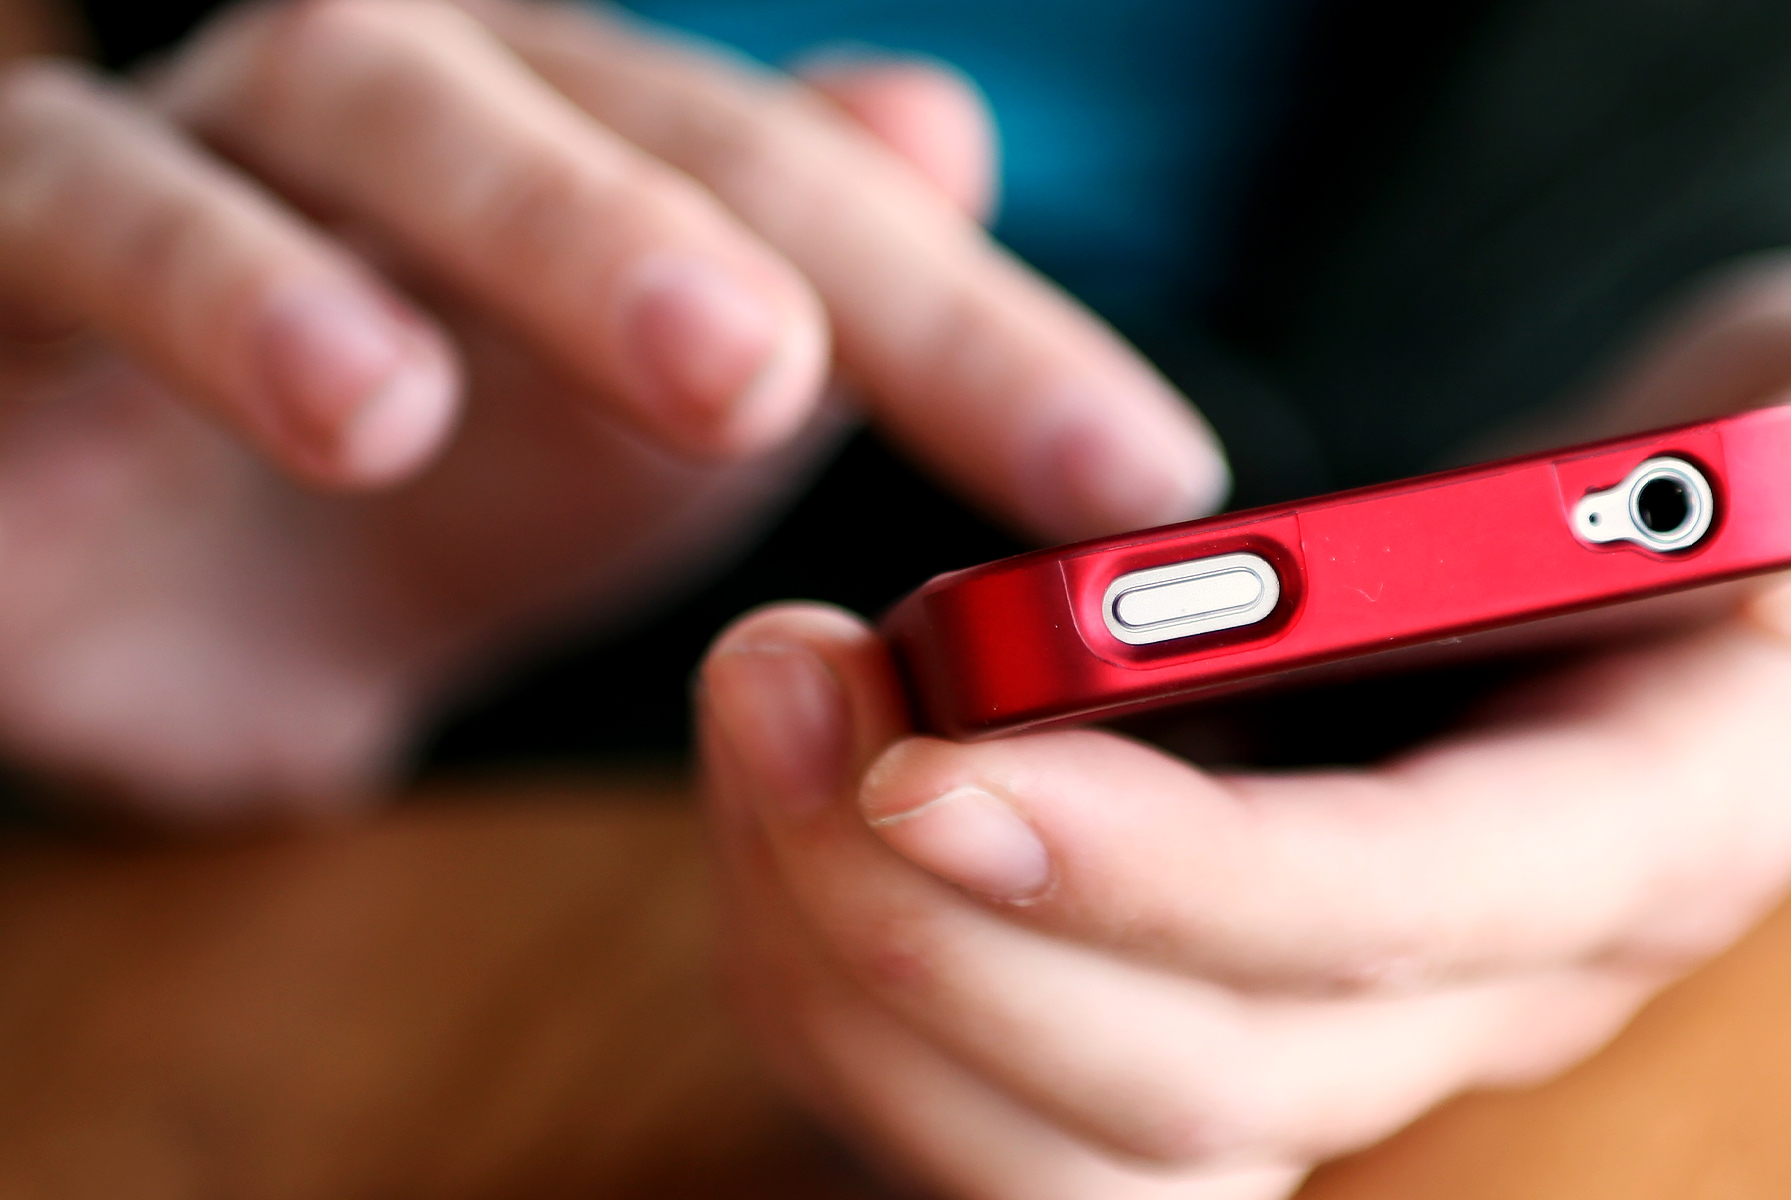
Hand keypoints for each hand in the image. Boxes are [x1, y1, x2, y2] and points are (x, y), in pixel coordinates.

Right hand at [0, 0, 1223, 816]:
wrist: (148, 586)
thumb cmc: (423, 499)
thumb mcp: (640, 437)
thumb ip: (802, 297)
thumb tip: (939, 124)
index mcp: (592, 154)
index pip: (811, 200)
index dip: (979, 333)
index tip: (1139, 486)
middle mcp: (419, 111)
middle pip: (593, 107)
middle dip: (707, 230)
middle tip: (786, 377)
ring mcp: (215, 151)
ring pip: (342, 111)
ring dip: (492, 225)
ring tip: (592, 387)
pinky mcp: (18, 239)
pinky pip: (78, 212)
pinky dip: (207, 281)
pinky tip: (354, 405)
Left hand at [695, 254, 1790, 1198]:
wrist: (1784, 590)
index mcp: (1640, 835)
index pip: (1386, 916)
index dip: (1155, 876)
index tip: (932, 753)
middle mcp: (1487, 985)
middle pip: (1191, 1082)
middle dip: (943, 924)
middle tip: (776, 682)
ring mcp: (1357, 1020)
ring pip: (1069, 1145)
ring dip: (864, 974)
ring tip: (759, 716)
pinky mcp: (1244, 996)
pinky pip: (1013, 1093)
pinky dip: (863, 986)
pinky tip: (795, 801)